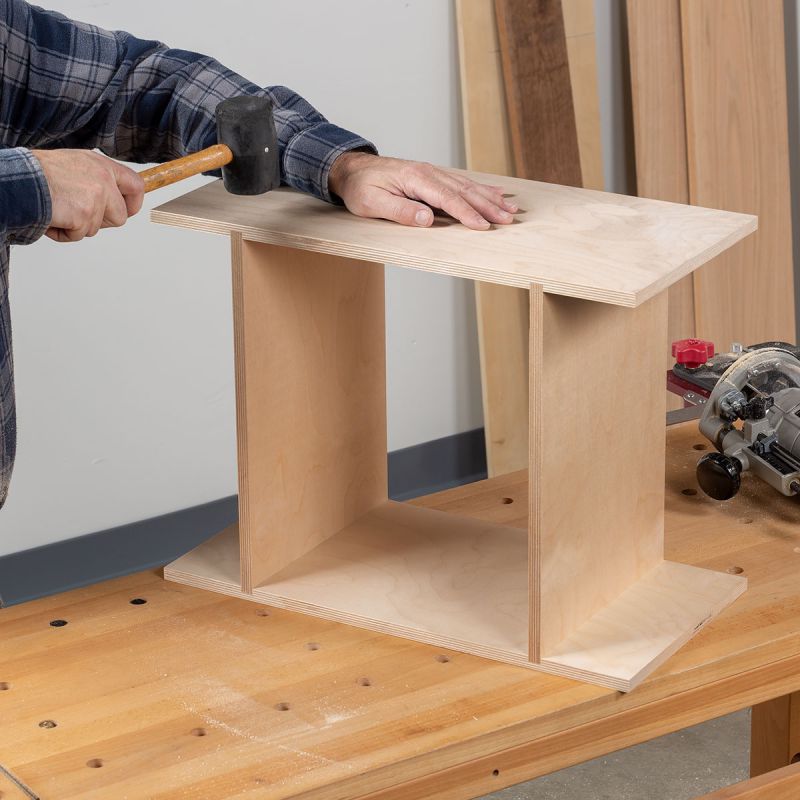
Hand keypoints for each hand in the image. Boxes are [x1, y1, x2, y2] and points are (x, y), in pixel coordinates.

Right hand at [31, 149, 144, 241]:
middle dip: (101, 222)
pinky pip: (80, 235)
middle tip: (78, 213)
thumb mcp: (75, 165)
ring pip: (98, 228)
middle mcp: (103, 179)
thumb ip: (96, 179)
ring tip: (60, 210)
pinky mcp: (85, 214)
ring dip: (79, 226)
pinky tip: (53, 217)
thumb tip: (111, 198)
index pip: (136, 185)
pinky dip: (64, 233)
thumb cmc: (40, 174)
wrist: (20, 180)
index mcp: (102, 165)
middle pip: (120, 216)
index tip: (126, 211)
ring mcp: (96, 196)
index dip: (133, 203)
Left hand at [328, 152, 517, 230]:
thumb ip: (400, 211)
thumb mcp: (372, 204)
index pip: (447, 199)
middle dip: (488, 206)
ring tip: (510, 208)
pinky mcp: (433, 177)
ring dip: (490, 199)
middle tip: (508, 219)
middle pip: (464, 192)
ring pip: (467, 186)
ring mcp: (432, 173)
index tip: (483, 226)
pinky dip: (482, 190)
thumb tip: (428, 218)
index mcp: (416, 179)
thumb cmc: (360, 188)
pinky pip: (461, 184)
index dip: (467, 214)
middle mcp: (428, 173)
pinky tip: (496, 193)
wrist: (352, 168)